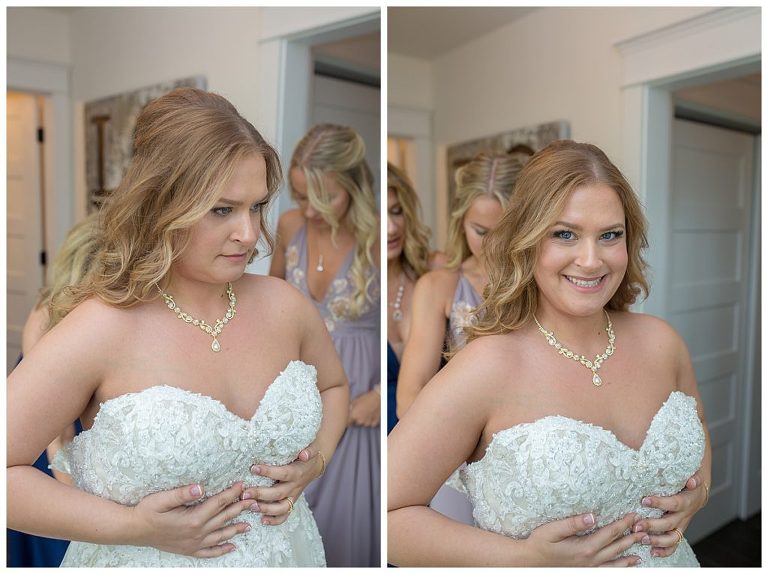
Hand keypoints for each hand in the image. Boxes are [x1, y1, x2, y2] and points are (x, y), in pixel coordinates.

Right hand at [130, 481, 252, 557]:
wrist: (134, 530)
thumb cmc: (147, 511)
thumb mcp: (162, 499)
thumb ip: (182, 493)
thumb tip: (200, 487)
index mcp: (193, 518)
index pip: (219, 503)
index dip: (232, 493)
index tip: (242, 485)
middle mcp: (196, 533)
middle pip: (223, 518)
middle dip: (240, 508)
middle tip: (254, 501)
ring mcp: (193, 543)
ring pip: (220, 536)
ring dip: (235, 529)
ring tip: (249, 525)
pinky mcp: (188, 550)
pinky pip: (209, 552)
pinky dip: (222, 550)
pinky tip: (231, 547)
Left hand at [241, 445, 322, 525]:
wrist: (314, 466)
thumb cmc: (307, 456)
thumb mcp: (311, 449)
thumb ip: (309, 451)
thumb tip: (304, 454)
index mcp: (297, 473)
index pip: (283, 473)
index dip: (268, 472)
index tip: (253, 468)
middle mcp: (295, 487)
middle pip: (278, 493)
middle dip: (260, 494)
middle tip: (244, 493)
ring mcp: (293, 496)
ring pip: (281, 508)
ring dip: (265, 509)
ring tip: (250, 506)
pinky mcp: (291, 502)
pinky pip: (285, 515)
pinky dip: (274, 520)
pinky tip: (262, 520)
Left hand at [348, 390, 379, 426]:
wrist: (378, 398)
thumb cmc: (366, 398)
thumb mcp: (355, 401)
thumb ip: (349, 408)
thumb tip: (346, 411)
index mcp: (353, 416)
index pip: (348, 423)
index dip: (348, 420)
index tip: (350, 417)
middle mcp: (360, 421)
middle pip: (356, 423)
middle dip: (356, 419)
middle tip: (360, 412)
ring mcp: (367, 423)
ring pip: (363, 424)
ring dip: (364, 420)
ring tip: (366, 412)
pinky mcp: (374, 423)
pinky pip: (370, 424)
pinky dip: (370, 421)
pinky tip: (371, 414)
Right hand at [524, 512, 645, 566]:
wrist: (531, 561)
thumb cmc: (540, 543)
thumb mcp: (553, 530)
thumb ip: (573, 523)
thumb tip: (593, 516)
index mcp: (585, 548)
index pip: (609, 533)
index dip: (623, 524)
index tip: (634, 515)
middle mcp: (590, 560)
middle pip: (616, 546)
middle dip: (631, 535)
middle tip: (644, 526)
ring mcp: (590, 567)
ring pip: (616, 560)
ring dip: (630, 552)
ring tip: (642, 545)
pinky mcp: (586, 570)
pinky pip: (609, 569)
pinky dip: (621, 567)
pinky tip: (629, 564)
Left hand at [633, 472, 706, 557]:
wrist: (696, 495)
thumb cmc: (688, 483)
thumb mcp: (694, 476)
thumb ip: (694, 477)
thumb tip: (692, 481)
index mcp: (686, 502)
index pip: (674, 504)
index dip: (660, 503)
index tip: (644, 500)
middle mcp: (684, 516)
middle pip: (669, 524)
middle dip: (652, 525)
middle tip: (637, 525)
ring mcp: (680, 526)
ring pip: (671, 538)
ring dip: (656, 541)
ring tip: (641, 539)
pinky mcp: (677, 532)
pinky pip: (673, 545)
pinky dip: (664, 551)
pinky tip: (652, 552)